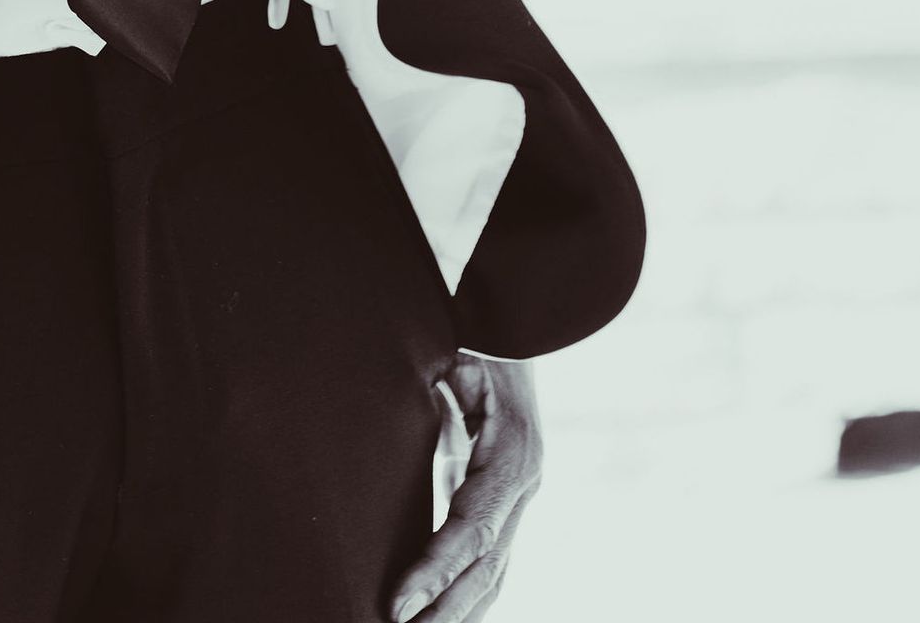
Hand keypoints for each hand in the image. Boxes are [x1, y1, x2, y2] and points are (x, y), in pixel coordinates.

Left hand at [390, 353, 542, 621]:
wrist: (516, 326)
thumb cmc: (477, 339)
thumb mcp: (457, 358)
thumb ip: (438, 391)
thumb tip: (417, 413)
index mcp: (512, 456)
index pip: (473, 530)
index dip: (436, 570)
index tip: (397, 604)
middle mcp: (523, 485)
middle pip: (487, 567)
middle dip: (445, 610)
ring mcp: (519, 496)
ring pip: (493, 572)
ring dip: (457, 612)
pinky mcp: (507, 500)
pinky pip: (489, 557)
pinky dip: (466, 591)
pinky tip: (440, 614)